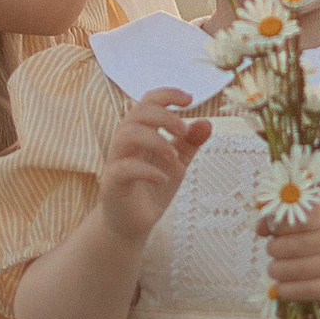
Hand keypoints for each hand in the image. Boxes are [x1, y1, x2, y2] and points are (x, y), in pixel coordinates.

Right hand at [97, 90, 211, 246]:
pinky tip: (164, 178)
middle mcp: (125, 142)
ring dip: (155, 140)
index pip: (148, 102)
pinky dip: (147, 170)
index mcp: (140, 132)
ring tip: (173, 156)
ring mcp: (116, 161)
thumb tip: (207, 122)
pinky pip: (124, 168)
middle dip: (164, 116)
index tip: (190, 99)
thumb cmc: (152, 189)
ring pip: (127, 134)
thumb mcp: (177, 163)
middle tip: (184, 131)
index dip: (167, 95)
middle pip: (137, 112)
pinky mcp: (112, 183)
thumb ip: (190, 144)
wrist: (134, 224)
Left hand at [260, 202, 319, 308]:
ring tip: (273, 269)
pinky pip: (306, 289)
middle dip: (277, 249)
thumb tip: (260, 228)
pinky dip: (288, 289)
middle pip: (300, 244)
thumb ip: (277, 223)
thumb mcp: (300, 228)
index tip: (271, 231)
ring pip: (301, 269)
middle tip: (270, 251)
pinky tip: (280, 287)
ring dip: (279, 270)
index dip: (283, 224)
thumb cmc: (312, 244)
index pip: (305, 217)